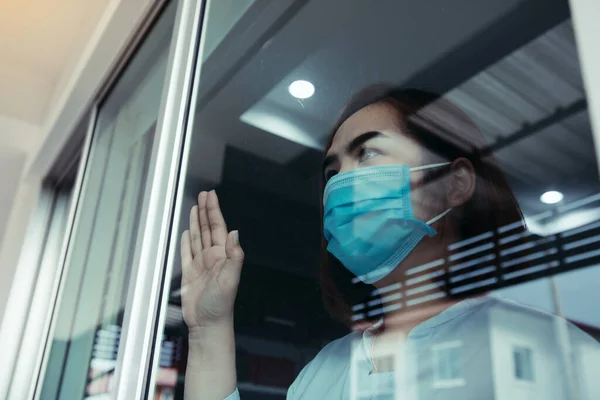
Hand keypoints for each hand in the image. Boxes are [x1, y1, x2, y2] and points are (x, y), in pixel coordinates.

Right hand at [180, 190, 243, 328]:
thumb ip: (234, 255)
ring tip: (195, 207)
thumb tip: (234, 233)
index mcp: (223, 256)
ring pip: (198, 238)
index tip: (211, 195)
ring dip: (196, 222)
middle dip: (205, 211)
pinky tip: (186, 233)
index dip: (214, 211)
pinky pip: (187, 253)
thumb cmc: (220, 305)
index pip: (218, 228)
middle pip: (207, 228)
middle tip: (203, 194)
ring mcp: (201, 265)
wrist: (208, 324)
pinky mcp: (191, 274)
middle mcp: (213, 258)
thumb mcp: (230, 278)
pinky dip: (186, 242)